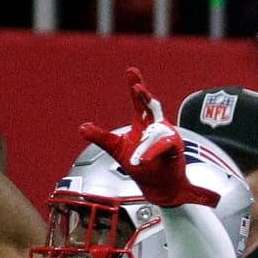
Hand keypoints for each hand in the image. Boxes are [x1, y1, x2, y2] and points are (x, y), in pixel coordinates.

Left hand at [80, 68, 219, 208]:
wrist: (159, 187)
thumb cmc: (142, 166)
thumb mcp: (116, 149)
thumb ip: (101, 137)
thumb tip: (82, 128)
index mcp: (143, 123)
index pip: (139, 101)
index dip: (135, 85)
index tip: (131, 70)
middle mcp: (156, 126)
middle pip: (151, 106)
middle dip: (144, 96)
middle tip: (137, 87)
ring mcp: (167, 136)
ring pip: (155, 130)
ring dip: (145, 138)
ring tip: (135, 152)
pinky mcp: (175, 148)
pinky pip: (163, 146)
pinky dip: (152, 152)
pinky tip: (142, 160)